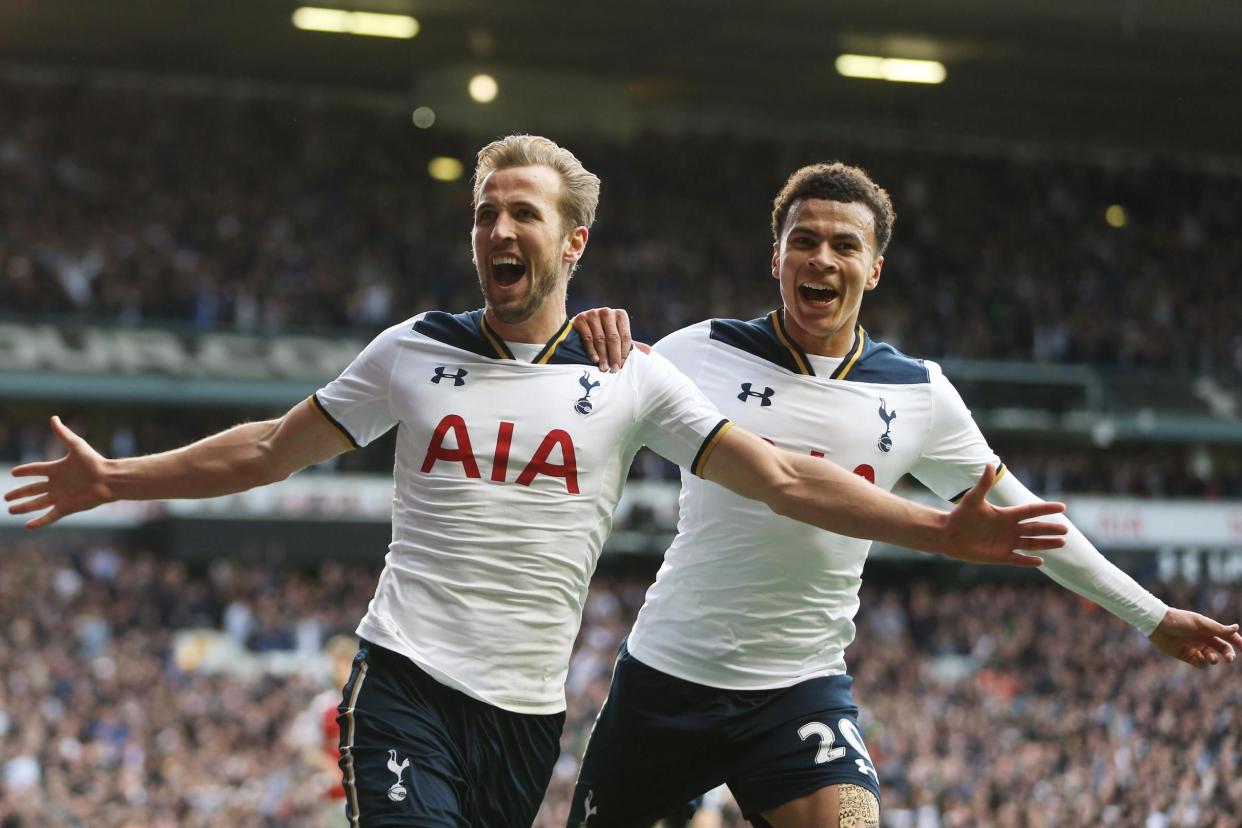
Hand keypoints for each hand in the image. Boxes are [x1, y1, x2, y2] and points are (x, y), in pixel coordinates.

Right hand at [5, 416, 115, 528]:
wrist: (109, 479)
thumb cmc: (94, 462)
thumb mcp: (76, 446)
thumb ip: (63, 433)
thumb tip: (53, 418)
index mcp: (57, 469)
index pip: (36, 469)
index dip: (24, 471)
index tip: (13, 473)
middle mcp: (56, 484)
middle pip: (33, 489)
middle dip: (19, 493)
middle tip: (6, 497)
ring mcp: (60, 496)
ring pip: (37, 503)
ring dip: (24, 507)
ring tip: (10, 510)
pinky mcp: (66, 507)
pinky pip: (49, 516)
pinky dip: (39, 521)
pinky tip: (27, 526)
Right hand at [572, 307, 631, 371]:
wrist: (582, 324)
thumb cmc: (604, 332)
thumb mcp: (618, 336)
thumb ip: (630, 344)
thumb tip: (649, 351)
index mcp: (620, 315)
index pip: (625, 336)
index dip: (624, 352)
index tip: (622, 366)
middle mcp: (607, 312)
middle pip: (613, 338)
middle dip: (614, 356)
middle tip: (614, 370)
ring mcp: (593, 314)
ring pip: (600, 339)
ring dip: (603, 356)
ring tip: (604, 368)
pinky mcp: (581, 318)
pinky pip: (588, 338)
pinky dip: (592, 350)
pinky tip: (595, 360)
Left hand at [940, 465, 1066, 566]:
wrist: (948, 534)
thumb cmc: (961, 515)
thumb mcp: (973, 499)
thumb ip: (984, 483)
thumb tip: (989, 464)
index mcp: (1006, 515)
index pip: (1031, 511)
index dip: (1046, 509)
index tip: (1062, 507)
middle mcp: (1010, 529)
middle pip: (1035, 528)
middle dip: (1050, 529)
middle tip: (1066, 529)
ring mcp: (1006, 543)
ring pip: (1031, 544)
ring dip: (1046, 544)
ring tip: (1062, 542)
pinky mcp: (1000, 556)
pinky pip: (1018, 559)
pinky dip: (1028, 561)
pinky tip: (1041, 561)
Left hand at [1148, 608, 1241, 667]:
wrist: (1158, 625)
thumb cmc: (1180, 621)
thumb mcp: (1201, 624)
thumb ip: (1219, 629)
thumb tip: (1236, 628)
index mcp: (1209, 629)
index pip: (1228, 637)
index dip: (1238, 643)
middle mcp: (1204, 639)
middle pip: (1223, 649)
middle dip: (1228, 655)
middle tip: (1229, 659)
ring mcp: (1195, 647)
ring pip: (1212, 658)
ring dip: (1213, 659)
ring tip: (1209, 657)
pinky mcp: (1186, 655)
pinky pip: (1199, 663)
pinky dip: (1201, 662)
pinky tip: (1197, 657)